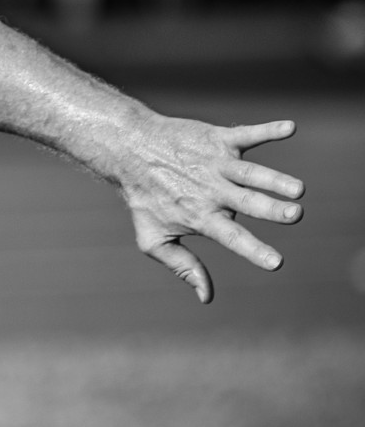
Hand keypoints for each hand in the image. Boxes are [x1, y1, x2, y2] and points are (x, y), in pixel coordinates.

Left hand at [119, 116, 303, 302]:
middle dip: (271, 209)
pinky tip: (290, 128)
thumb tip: (206, 297)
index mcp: (200, 216)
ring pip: (249, 172)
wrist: (128, 150)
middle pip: (246, 202)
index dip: (252, 250)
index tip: (276, 262)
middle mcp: (210, 190)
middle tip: (296, 214)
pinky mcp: (217, 139)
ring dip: (274, 179)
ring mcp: (215, 164)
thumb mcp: (153, 238)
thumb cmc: (144, 198)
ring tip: (298, 189)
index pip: (230, 237)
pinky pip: (246, 134)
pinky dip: (268, 130)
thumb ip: (182, 266)